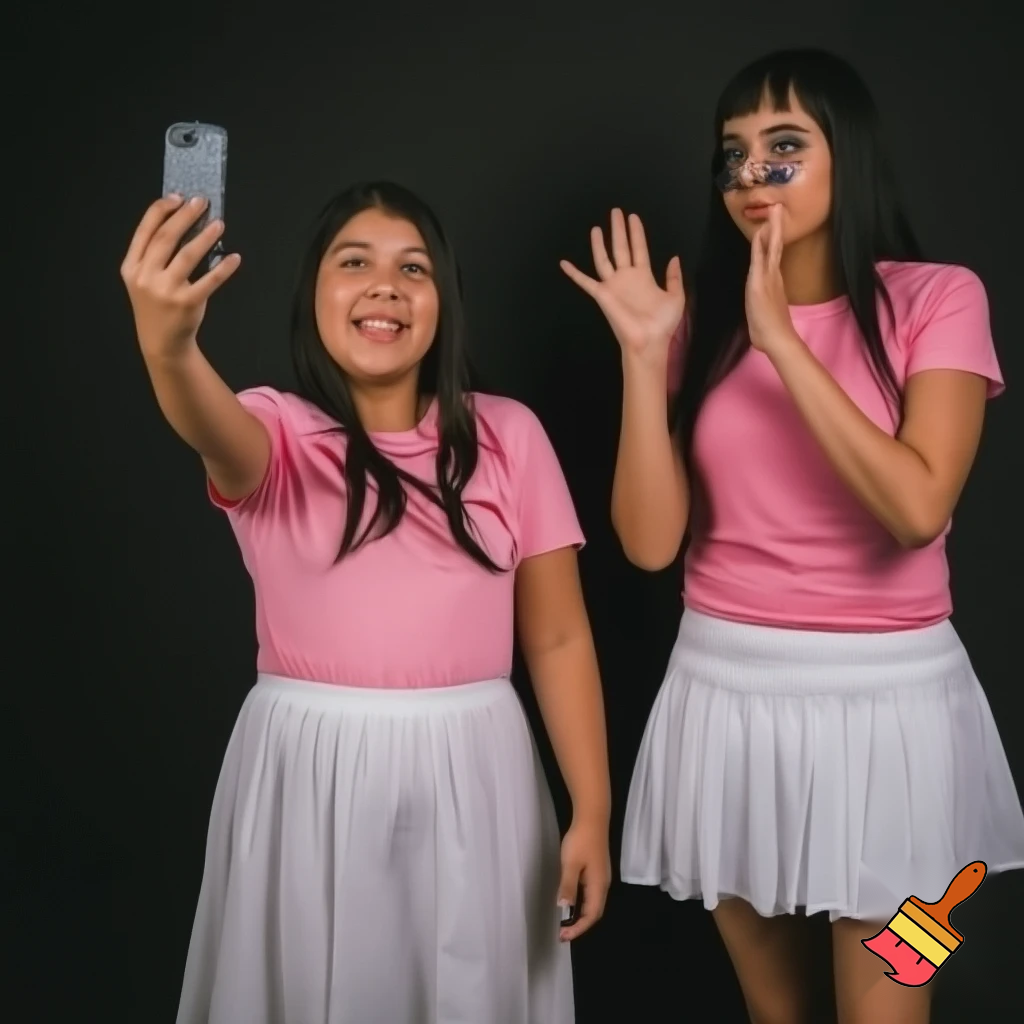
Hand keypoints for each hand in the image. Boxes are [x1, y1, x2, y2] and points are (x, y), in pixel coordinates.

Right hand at [120, 196, 240, 360]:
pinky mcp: (188, 303)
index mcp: (131, 266)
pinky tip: (234, 257)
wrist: (161, 342)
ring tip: (219, 224)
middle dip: (185, 216)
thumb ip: (153, 254)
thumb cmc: (156, 304)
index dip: (162, 210)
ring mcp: (166, 290)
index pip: (146, 230)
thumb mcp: (142, 279)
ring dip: (206, 236)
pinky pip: (210, 281)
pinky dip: (224, 268)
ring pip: (188, 255)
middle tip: (202, 203)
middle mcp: (146, 276)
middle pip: (167, 238)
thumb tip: (179, 220)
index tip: (178, 197)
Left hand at [556, 815, 610, 941]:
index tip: (563, 936)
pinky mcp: (597, 870)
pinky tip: (571, 902)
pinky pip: (590, 894)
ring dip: (580, 915)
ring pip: (593, 903)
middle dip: (580, 925)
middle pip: (595, 912)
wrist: (592, 818)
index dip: (578, 928)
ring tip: (565, 922)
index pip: (591, 915)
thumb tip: (564, 909)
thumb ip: (568, 886)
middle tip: (562, 933)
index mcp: (598, 886)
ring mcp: (601, 877)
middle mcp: (603, 884)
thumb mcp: (571, 864)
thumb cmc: (581, 841)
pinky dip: (581, 903)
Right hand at [561, 209, 683, 365]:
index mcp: (644, 277)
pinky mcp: (602, 295)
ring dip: (600, 244)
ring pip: (604, 259)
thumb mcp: (676, 297)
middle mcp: (626, 278)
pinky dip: (574, 273)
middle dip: (619, 230)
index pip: (639, 248)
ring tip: (598, 227)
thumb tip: (674, 258)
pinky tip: (564, 263)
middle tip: (616, 211)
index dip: (636, 233)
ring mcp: (613, 286)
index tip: (633, 217)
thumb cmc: (662, 323)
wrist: (648, 341)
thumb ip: (674, 277)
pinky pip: (585, 282)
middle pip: (621, 247)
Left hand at [744, 203, 798, 355]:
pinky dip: (763, 243)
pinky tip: (764, 231)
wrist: (777, 338)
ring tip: (774, 211)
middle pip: (775, 246)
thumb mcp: (765, 310)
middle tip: (777, 208)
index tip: (772, 224)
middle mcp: (773, 275)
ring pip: (771, 248)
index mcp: (773, 281)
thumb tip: (763, 302)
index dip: (772, 239)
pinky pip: (761, 258)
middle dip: (776, 227)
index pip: (773, 255)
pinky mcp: (761, 282)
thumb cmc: (770, 330)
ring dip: (772, 229)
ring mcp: (768, 277)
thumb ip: (765, 301)